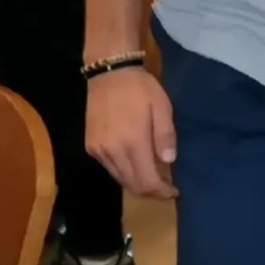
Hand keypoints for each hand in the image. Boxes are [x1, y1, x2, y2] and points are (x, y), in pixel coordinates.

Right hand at [86, 66, 178, 199]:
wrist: (109, 72)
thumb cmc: (140, 88)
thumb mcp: (162, 106)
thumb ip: (165, 136)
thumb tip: (169, 161)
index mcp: (133, 142)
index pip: (147, 181)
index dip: (161, 191)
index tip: (174, 191)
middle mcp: (113, 152)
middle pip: (132, 185)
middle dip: (150, 191)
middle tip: (165, 188)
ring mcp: (99, 151)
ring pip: (119, 179)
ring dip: (137, 183)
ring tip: (152, 177)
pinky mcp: (90, 146)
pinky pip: (109, 168)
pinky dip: (123, 172)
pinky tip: (134, 164)